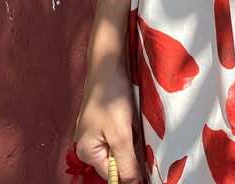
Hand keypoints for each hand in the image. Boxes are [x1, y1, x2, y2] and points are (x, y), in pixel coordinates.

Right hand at [69, 61, 145, 182]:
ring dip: (132, 139)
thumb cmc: (111, 97)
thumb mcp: (121, 134)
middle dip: (131, 152)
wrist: (107, 62)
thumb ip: (126, 163)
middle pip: (116, 160)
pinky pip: (119, 132)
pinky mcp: (104, 119)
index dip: (131, 172)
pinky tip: (132, 116)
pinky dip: (129, 128)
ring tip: (134, 123)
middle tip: (139, 135)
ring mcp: (95, 131)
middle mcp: (88, 145)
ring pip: (120, 145)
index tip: (147, 166)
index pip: (112, 175)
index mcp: (87, 152)